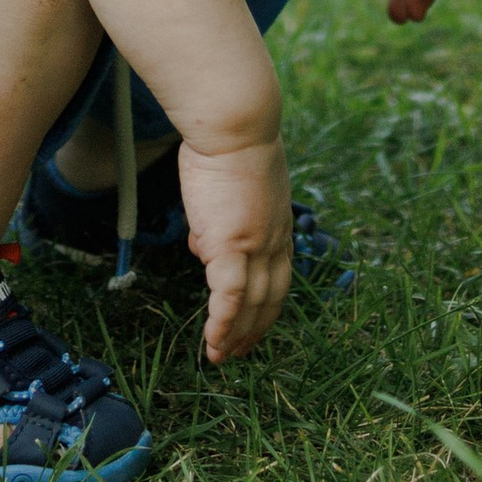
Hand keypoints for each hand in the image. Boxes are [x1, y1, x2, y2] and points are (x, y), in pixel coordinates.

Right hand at [177, 134, 293, 363]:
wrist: (234, 125)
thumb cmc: (227, 144)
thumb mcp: (231, 188)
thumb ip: (221, 220)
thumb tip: (202, 247)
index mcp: (279, 225)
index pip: (278, 275)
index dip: (266, 304)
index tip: (254, 322)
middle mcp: (275, 240)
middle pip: (271, 297)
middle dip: (256, 329)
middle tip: (239, 352)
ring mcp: (257, 246)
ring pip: (251, 304)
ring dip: (238, 335)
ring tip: (220, 357)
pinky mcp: (233, 245)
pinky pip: (228, 297)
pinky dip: (223, 324)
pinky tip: (212, 343)